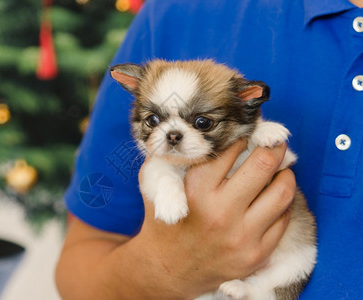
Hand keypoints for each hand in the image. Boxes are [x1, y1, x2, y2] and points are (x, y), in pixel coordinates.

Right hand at [135, 140, 295, 297]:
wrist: (167, 269)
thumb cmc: (163, 221)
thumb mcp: (155, 183)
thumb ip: (171, 156)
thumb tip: (198, 132)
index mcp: (196, 189)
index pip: (232, 149)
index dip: (242, 134)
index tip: (247, 130)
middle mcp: (221, 211)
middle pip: (263, 164)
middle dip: (273, 146)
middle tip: (275, 141)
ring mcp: (241, 235)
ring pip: (282, 191)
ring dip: (285, 173)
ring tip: (280, 168)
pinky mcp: (256, 254)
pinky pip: (283, 219)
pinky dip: (282, 202)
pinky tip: (273, 196)